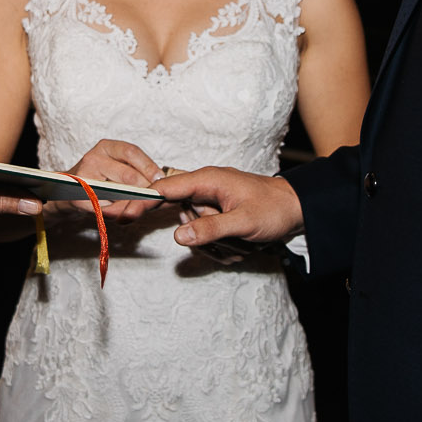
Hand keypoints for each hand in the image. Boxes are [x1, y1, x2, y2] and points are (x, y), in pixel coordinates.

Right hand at [63, 138, 163, 221]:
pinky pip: (106, 207)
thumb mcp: (116, 166)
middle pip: (127, 174)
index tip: (160, 179)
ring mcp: (84, 177)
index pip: (131, 152)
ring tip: (141, 205)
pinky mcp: (79, 196)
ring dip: (132, 201)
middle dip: (144, 188)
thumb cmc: (100, 178)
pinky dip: (118, 211)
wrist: (68, 191)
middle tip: (155, 197)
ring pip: (118, 192)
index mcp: (106, 147)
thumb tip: (161, 180)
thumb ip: (135, 171)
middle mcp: (93, 158)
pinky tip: (124, 213)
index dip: (148, 166)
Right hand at [153, 166, 301, 249]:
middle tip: (225, 236)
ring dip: (212, 239)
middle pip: (179, 212)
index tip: (122, 212)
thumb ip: (210, 228)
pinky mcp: (216, 211)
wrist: (298, 208)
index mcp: (207, 179)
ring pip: (193, 226)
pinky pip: (205, 231)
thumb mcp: (243, 222)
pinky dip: (219, 241)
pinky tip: (238, 241)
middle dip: (197, 230)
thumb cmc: (274, 209)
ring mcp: (211, 199)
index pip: (164, 188)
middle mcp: (205, 186)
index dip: (142, 200)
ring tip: (239, 239)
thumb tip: (179, 236)